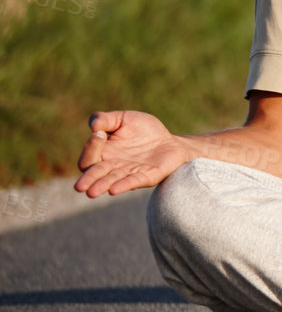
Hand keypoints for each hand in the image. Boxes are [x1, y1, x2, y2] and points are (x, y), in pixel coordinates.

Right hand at [74, 110, 191, 196]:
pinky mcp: (148, 176)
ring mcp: (130, 173)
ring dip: (102, 186)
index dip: (91, 147)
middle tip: (79, 186)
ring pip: (112, 181)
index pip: (89, 158)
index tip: (100, 134)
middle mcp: (114, 167)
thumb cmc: (145, 131)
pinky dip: (124, 185)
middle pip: (96, 174)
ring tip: (92, 192)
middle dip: (88, 179)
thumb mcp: (125, 119)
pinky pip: (134, 182)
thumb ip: (107, 119)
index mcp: (105, 154)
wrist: (171, 141)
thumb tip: (93, 124)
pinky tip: (114, 190)